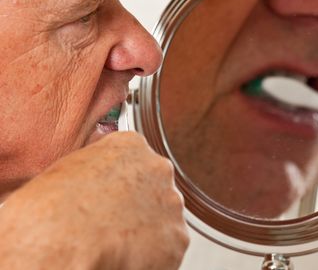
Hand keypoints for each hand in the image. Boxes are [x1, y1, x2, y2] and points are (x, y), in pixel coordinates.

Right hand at [0, 131, 188, 269]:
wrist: (59, 240)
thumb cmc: (52, 207)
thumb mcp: (69, 167)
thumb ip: (96, 165)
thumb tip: (96, 176)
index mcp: (131, 145)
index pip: (135, 160)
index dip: (122, 183)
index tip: (112, 198)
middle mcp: (158, 168)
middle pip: (153, 188)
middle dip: (138, 205)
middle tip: (114, 224)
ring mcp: (171, 203)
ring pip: (163, 218)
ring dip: (146, 231)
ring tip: (116, 244)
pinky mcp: (177, 238)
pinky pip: (168, 248)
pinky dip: (152, 257)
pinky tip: (126, 258)